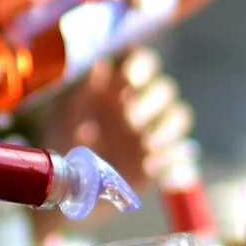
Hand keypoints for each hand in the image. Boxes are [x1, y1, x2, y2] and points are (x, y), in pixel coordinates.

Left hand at [42, 47, 191, 197]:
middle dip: (151, 103)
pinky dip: (173, 158)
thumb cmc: (64, 139)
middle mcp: (143, 103)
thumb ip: (83, 92)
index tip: (129, 79)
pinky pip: (181, 153)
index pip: (144, 63)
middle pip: (165, 90)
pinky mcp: (163, 158)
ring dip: (167, 129)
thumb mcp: (65, 115)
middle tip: (131, 120)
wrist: (67, 181)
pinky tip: (152, 166)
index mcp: (120, 85)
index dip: (142, 68)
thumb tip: (99, 66)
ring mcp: (156, 130)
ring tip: (147, 146)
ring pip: (178, 117)